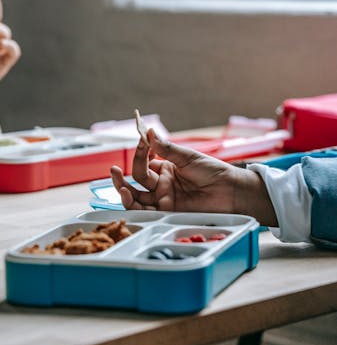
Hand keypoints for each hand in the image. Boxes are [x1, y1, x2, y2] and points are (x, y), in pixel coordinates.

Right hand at [111, 128, 276, 225]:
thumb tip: (147, 131)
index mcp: (167, 168)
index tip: (138, 143)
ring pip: (137, 197)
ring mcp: (165, 198)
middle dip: (123, 175)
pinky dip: (135, 205)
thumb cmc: (213, 171)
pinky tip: (128, 196)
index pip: (145, 161)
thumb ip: (165, 148)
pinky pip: (147, 211)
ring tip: (118, 184)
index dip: (139, 153)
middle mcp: (163, 184)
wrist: (231, 191)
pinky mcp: (169, 212)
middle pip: (137, 180)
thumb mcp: (188, 156)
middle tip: (113, 169)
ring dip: (124, 191)